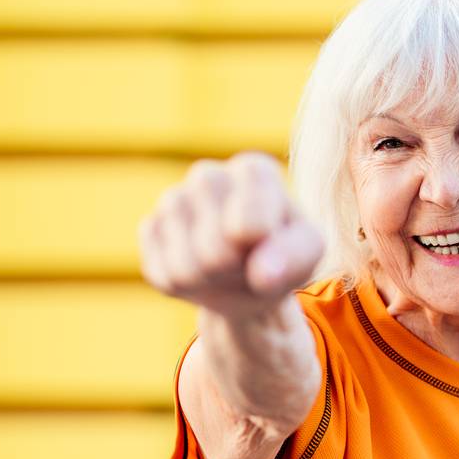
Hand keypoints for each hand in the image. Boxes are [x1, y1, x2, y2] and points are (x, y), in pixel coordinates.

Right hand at [137, 151, 323, 319]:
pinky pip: (163, 275)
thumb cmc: (285, 253)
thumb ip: (296, 257)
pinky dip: (186, 288)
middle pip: (215, 252)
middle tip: (249, 262)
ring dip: (211, 282)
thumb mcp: (308, 252)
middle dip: (236, 272)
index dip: (261, 250)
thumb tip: (263, 274)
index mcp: (254, 170)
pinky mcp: (150, 228)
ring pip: (185, 269)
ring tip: (227, 268)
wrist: (250, 274)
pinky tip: (201, 271)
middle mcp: (209, 175)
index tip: (270, 243)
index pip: (250, 225)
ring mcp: (173, 200)